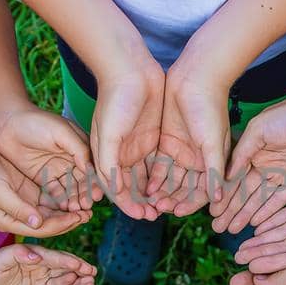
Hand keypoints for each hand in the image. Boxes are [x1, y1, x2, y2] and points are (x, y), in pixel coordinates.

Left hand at [0, 105, 96, 216]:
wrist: (8, 124)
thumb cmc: (36, 122)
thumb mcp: (62, 131)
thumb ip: (79, 149)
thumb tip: (91, 168)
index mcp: (80, 147)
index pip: (91, 167)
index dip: (95, 181)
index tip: (98, 194)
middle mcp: (71, 160)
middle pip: (82, 181)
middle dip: (86, 193)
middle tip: (87, 205)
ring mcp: (57, 170)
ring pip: (70, 188)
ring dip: (75, 198)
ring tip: (76, 209)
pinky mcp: (43, 178)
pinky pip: (55, 191)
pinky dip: (61, 199)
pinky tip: (65, 207)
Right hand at [0, 151, 84, 237]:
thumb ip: (18, 208)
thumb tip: (38, 222)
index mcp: (11, 222)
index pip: (41, 228)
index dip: (61, 224)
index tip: (79, 217)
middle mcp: (20, 217)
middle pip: (50, 223)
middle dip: (70, 219)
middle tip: (89, 214)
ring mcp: (25, 206)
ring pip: (52, 212)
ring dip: (69, 210)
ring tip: (87, 205)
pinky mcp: (28, 194)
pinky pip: (49, 200)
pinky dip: (62, 199)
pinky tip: (76, 194)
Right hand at [88, 62, 165, 220]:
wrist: (131, 69)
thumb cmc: (115, 99)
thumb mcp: (108, 133)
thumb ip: (108, 163)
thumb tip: (114, 191)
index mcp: (107, 156)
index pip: (117, 188)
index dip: (128, 204)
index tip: (141, 215)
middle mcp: (122, 155)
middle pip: (133, 186)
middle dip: (144, 202)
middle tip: (157, 215)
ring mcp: (140, 146)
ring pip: (149, 177)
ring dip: (157, 192)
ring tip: (169, 205)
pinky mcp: (155, 137)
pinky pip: (162, 162)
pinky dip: (167, 176)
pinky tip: (178, 186)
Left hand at [149, 65, 230, 216]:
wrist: (195, 78)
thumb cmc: (209, 108)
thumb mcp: (213, 142)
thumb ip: (214, 171)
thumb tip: (219, 199)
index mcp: (212, 161)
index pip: (202, 189)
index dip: (191, 203)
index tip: (178, 211)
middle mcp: (197, 159)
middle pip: (184, 187)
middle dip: (173, 199)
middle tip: (159, 210)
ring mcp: (180, 151)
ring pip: (169, 179)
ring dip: (161, 191)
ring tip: (150, 202)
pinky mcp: (165, 142)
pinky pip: (157, 165)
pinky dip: (152, 177)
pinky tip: (145, 187)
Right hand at [211, 95, 285, 235]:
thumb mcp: (257, 130)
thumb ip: (241, 154)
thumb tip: (225, 175)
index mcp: (253, 152)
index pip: (234, 177)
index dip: (223, 194)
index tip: (211, 210)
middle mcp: (265, 165)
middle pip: (244, 192)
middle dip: (230, 210)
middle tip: (217, 227)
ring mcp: (281, 175)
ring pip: (259, 200)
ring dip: (245, 215)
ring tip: (230, 229)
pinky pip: (279, 201)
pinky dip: (267, 212)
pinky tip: (254, 224)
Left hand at [234, 156, 285, 272]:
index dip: (271, 264)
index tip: (249, 269)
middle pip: (283, 247)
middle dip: (261, 254)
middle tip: (237, 260)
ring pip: (282, 232)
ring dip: (262, 239)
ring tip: (242, 247)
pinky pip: (285, 214)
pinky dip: (270, 220)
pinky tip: (255, 227)